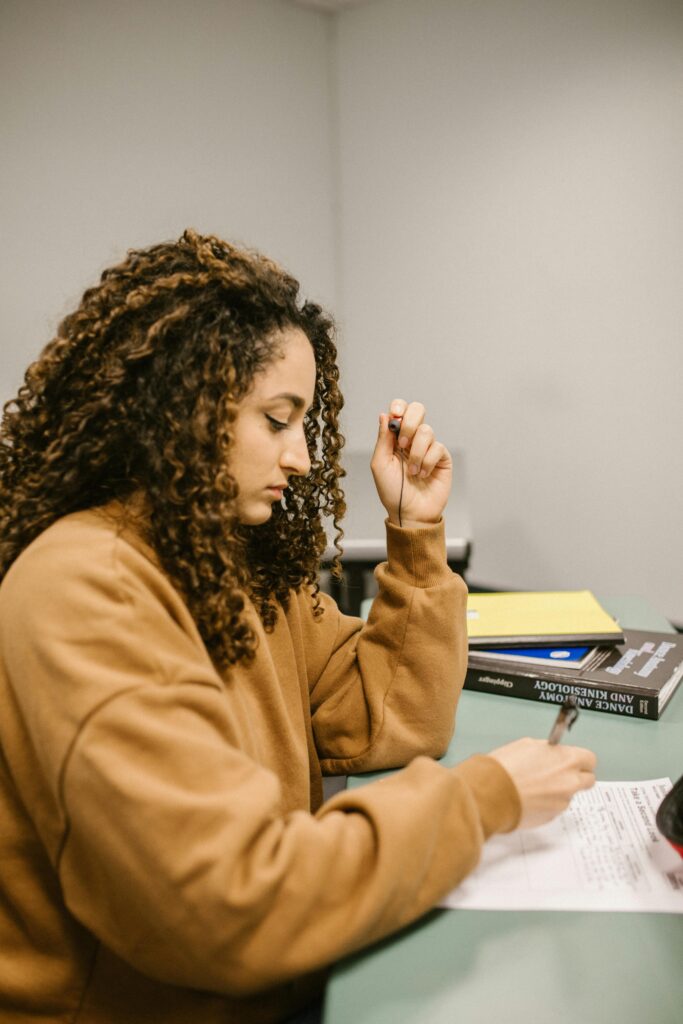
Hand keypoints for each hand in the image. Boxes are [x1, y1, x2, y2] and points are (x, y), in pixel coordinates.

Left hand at [371, 399, 451, 527]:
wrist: (410, 513)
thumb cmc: (392, 491)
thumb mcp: (380, 464)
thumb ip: (383, 439)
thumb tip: (385, 415)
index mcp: (395, 438)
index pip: (400, 410)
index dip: (399, 407)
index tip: (396, 415)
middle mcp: (412, 439)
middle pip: (417, 410)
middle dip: (409, 423)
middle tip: (403, 443)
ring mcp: (428, 447)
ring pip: (427, 431)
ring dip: (416, 452)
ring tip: (412, 472)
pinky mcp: (442, 458)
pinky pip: (437, 447)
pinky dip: (427, 462)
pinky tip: (423, 475)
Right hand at [488, 737, 596, 828]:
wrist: (491, 793)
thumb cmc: (506, 767)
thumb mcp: (527, 745)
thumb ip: (548, 750)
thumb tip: (552, 754)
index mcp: (567, 760)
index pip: (590, 759)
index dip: (580, 760)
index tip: (572, 760)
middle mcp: (570, 782)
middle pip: (588, 780)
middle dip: (577, 777)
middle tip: (559, 774)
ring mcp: (562, 802)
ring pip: (568, 795)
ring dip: (558, 791)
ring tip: (535, 787)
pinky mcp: (551, 817)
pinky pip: (554, 808)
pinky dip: (546, 804)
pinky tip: (529, 798)